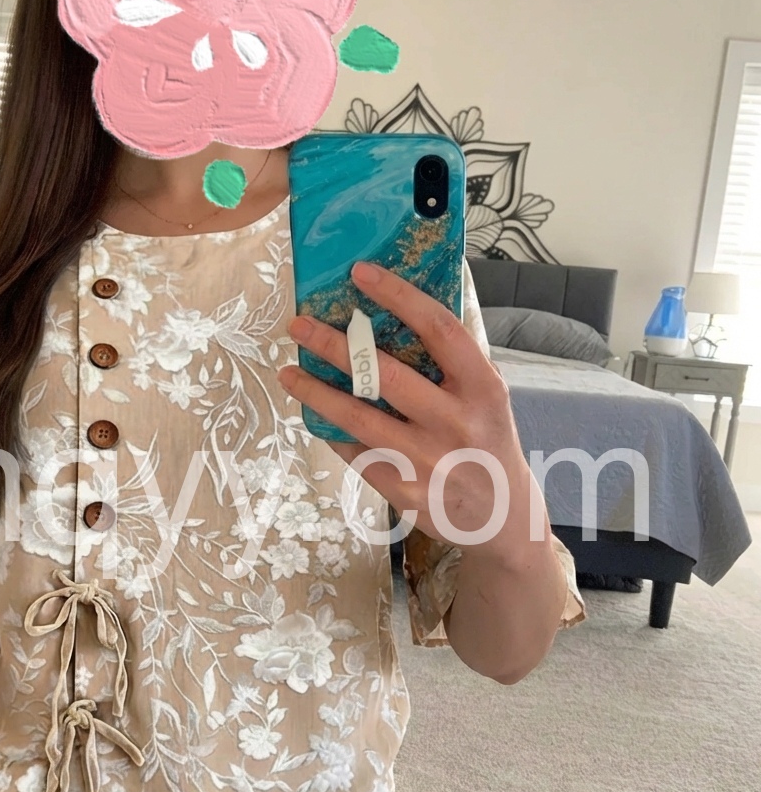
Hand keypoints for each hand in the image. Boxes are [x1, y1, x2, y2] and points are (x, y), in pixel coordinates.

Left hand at [277, 261, 539, 561]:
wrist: (504, 518)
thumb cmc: (487, 442)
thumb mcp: (487, 399)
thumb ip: (451, 365)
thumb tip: (393, 317)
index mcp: (482, 387)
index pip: (438, 328)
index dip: (398, 296)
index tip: (360, 273)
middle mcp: (456, 421)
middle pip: (384, 374)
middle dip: (335, 345)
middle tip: (299, 324)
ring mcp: (428, 460)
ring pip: (358, 417)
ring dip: (316, 392)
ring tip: (288, 372)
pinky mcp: (404, 492)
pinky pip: (356, 453)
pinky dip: (331, 431)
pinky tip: (314, 415)